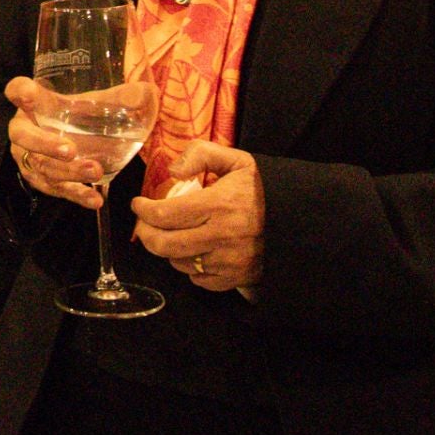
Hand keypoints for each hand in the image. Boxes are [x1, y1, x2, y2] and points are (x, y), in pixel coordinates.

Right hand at [4, 76, 106, 208]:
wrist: (67, 141)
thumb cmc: (75, 117)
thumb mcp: (92, 104)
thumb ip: (116, 99)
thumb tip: (143, 95)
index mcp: (33, 105)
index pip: (17, 90)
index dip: (19, 92)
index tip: (26, 93)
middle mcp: (24, 131)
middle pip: (24, 137)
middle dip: (45, 144)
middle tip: (70, 150)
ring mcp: (30, 159)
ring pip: (42, 167)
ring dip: (68, 172)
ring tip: (94, 172)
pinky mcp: (41, 181)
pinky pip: (56, 189)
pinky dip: (76, 194)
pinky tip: (94, 199)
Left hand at [130, 141, 264, 291]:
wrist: (296, 222)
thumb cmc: (259, 191)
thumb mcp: (237, 161)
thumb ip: (202, 154)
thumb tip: (174, 171)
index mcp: (220, 205)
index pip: (166, 214)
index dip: (144, 210)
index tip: (138, 204)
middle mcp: (222, 236)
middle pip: (164, 245)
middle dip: (146, 234)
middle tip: (144, 225)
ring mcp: (228, 261)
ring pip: (178, 262)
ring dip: (168, 249)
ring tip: (172, 234)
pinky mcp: (233, 279)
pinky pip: (197, 279)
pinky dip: (189, 266)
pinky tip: (195, 250)